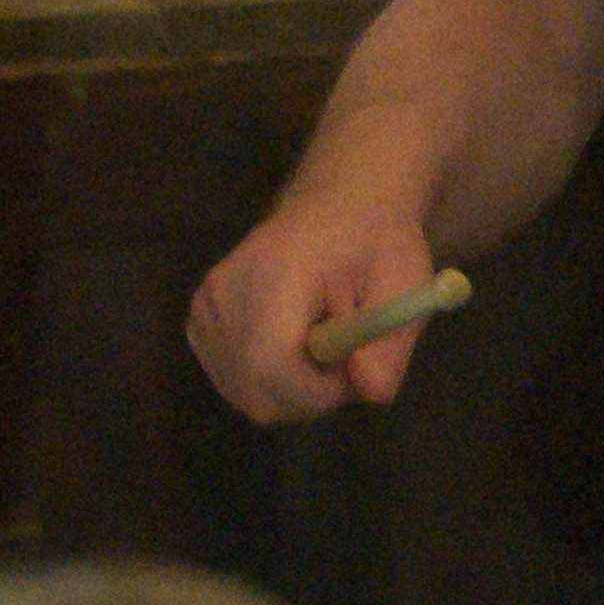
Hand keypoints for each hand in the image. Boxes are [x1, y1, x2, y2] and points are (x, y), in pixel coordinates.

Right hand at [190, 188, 447, 421]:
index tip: (352, 379)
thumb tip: (370, 393)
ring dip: (290, 393)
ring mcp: (206, 304)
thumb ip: (390, 343)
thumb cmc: (374, 243)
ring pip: (243, 393)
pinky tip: (291, 350)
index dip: (315, 392)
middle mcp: (228, 288)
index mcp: (279, 270)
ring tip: (320, 353)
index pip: (270, 361)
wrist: (336, 206)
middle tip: (343, 367)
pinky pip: (231, 379)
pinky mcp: (199, 317)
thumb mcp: (404, 287)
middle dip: (307, 398)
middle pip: (252, 388)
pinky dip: (266, 382)